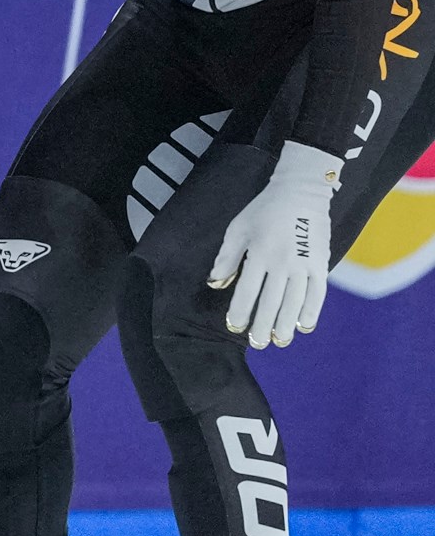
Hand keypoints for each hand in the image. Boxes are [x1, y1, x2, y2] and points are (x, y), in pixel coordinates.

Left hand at [209, 141, 340, 347]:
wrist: (301, 192)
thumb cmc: (263, 210)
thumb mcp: (237, 229)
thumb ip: (226, 258)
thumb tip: (215, 283)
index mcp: (259, 254)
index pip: (247, 290)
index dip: (240, 311)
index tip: (234, 326)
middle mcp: (283, 262)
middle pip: (272, 301)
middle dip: (263, 324)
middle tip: (257, 343)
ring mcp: (305, 264)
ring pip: (295, 301)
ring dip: (286, 323)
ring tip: (279, 341)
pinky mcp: (321, 263)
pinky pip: (318, 292)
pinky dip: (312, 310)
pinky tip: (304, 326)